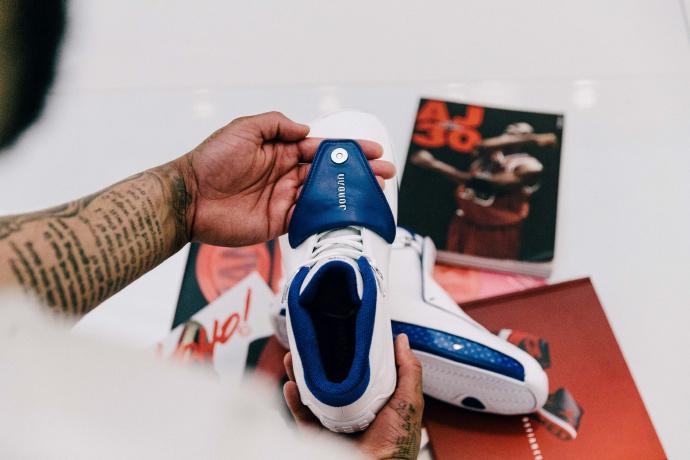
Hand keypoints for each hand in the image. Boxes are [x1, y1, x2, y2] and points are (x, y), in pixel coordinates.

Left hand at [174, 112, 395, 245]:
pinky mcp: (279, 222)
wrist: (191, 197)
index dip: (347, 150)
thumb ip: (278, 125)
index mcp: (281, 151)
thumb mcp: (245, 129)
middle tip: (385, 174)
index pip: (321, 149)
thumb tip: (307, 131)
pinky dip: (328, 216)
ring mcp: (284, 199)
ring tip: (375, 193)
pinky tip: (349, 214)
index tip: (372, 151)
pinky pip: (309, 219)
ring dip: (350, 194)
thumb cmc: (212, 160)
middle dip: (358, 172)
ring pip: (324, 196)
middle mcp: (287, 174)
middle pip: (329, 174)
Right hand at [283, 334, 423, 459]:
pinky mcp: (318, 435)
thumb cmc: (397, 445)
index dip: (347, 353)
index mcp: (372, 399)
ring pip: (311, 394)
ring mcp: (332, 422)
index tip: (339, 334)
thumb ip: (408, 371)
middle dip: (317, 362)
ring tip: (293, 359)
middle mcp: (351, 409)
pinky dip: (294, 400)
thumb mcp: (409, 401)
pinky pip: (301, 416)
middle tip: (310, 345)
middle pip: (329, 380)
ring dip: (300, 376)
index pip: (357, 371)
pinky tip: (292, 386)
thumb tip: (402, 341)